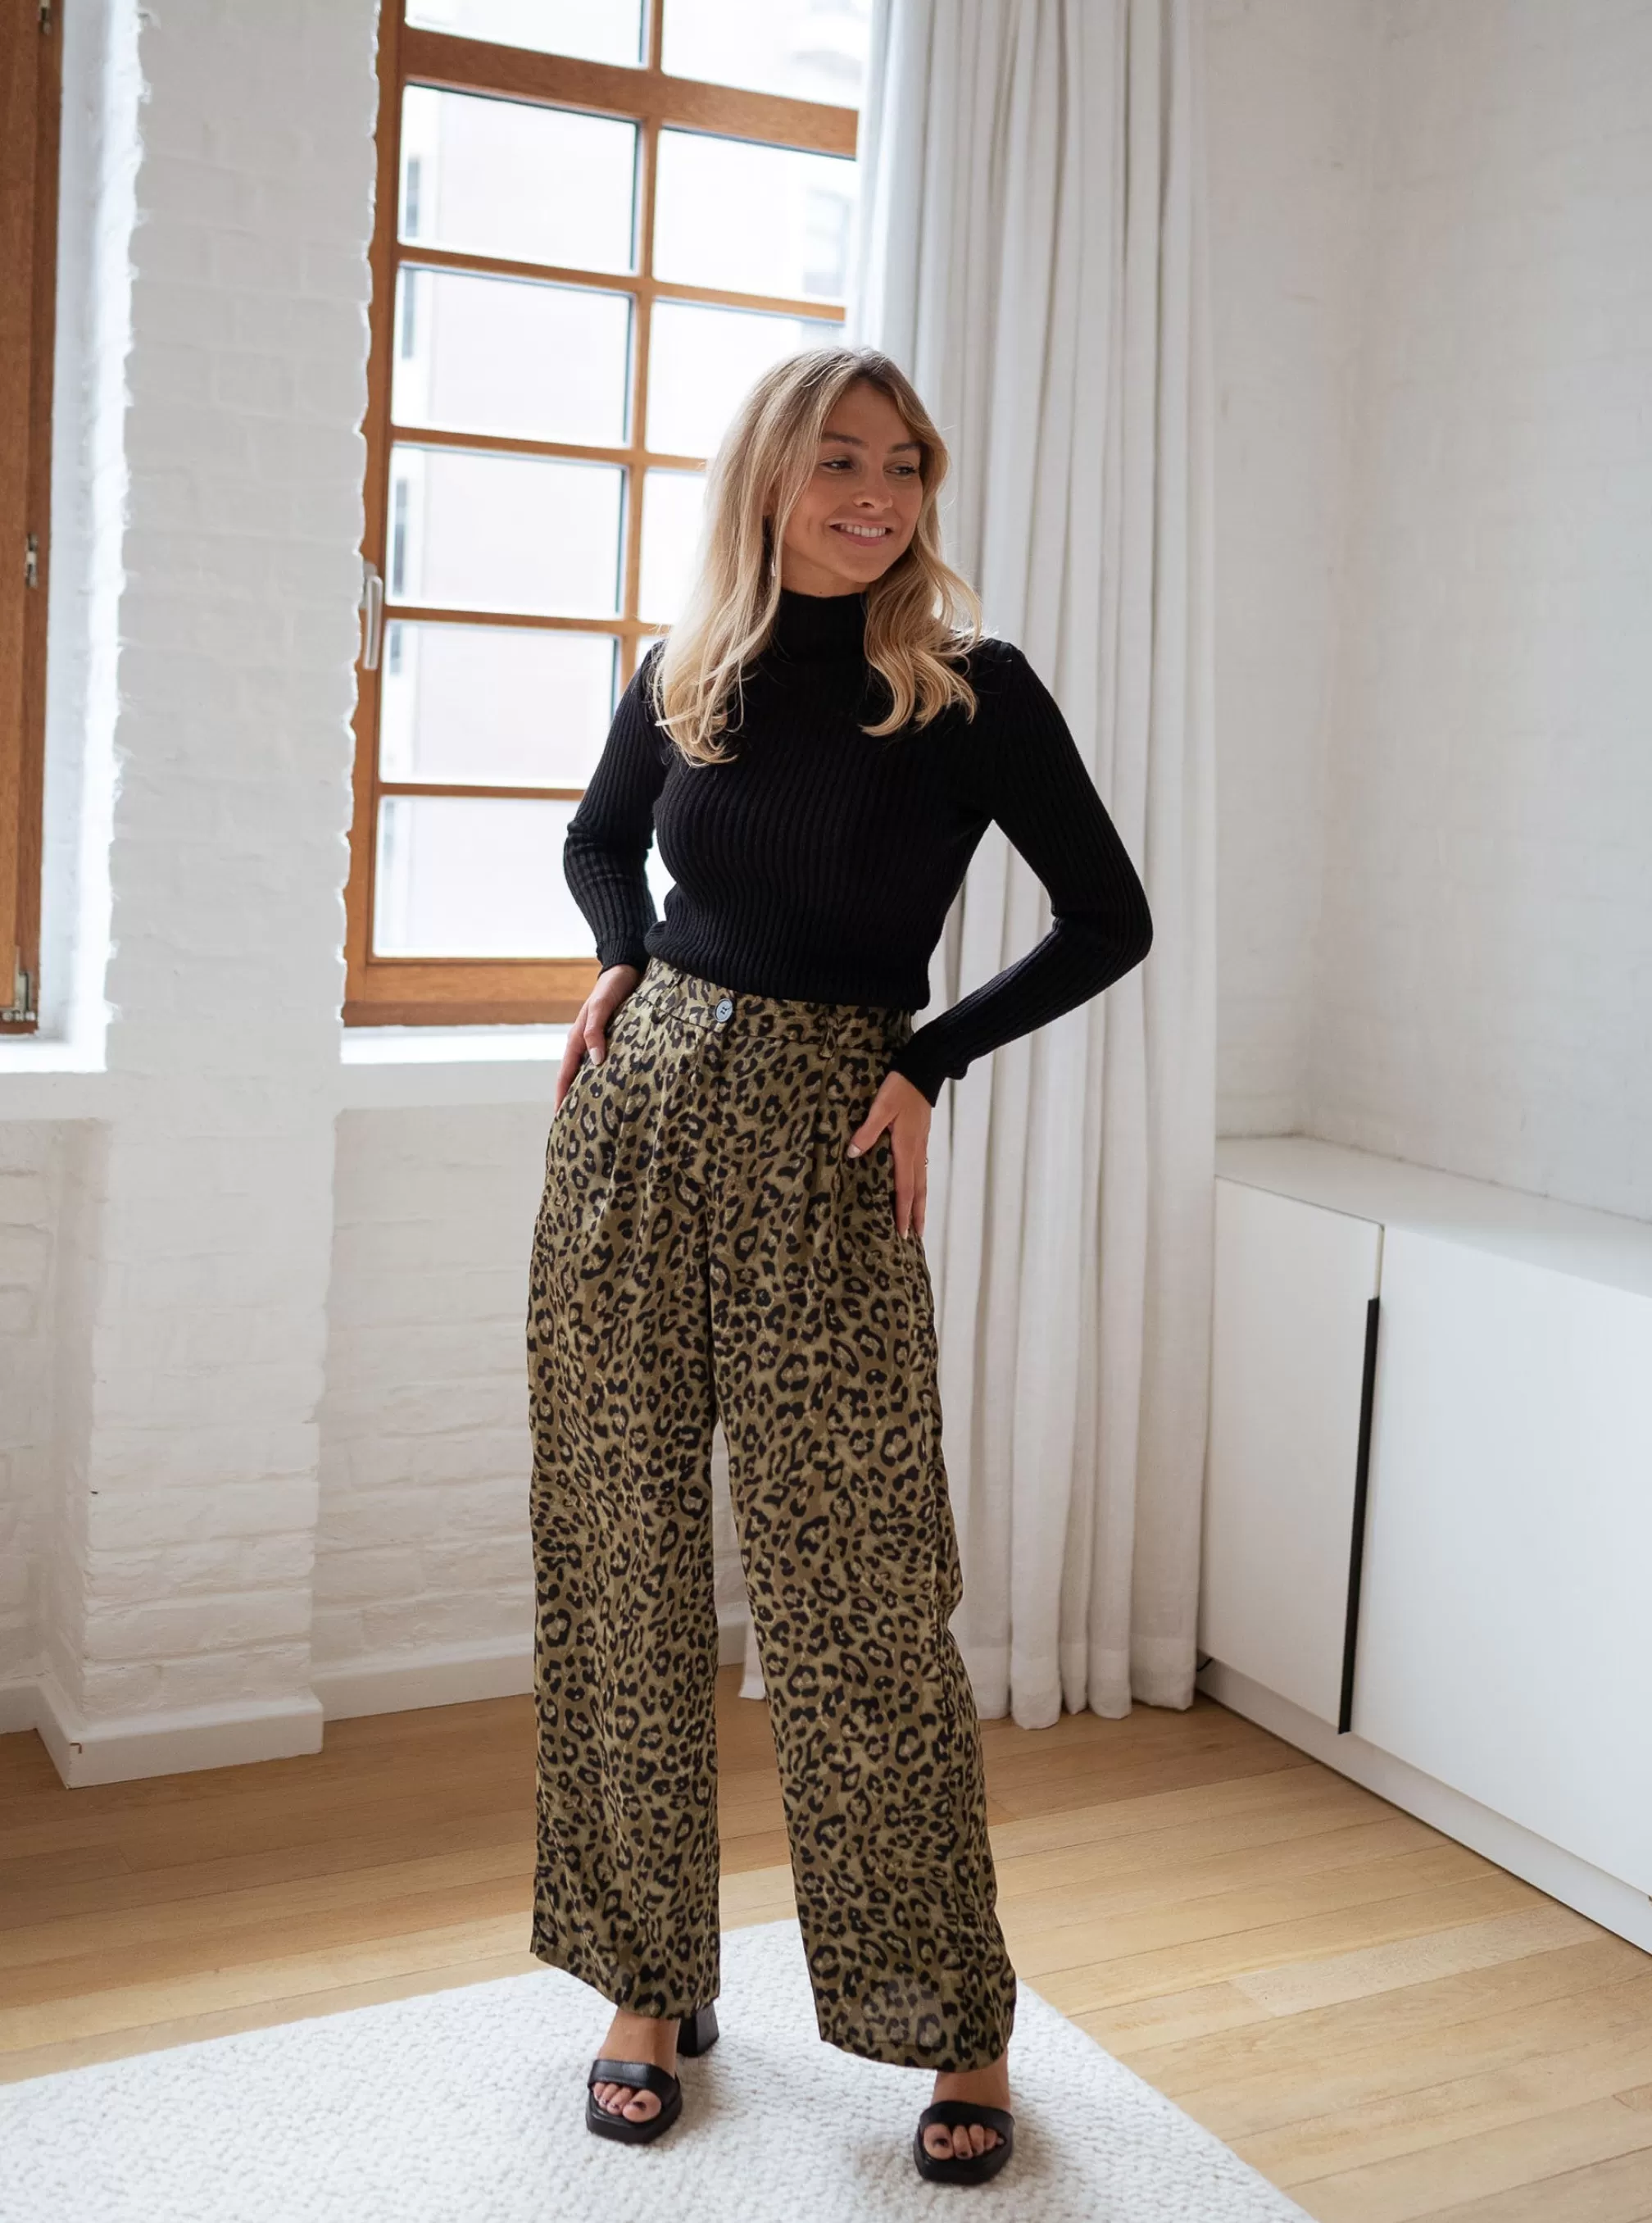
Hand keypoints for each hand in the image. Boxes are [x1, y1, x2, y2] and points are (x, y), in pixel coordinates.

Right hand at [555, 964, 640, 1112]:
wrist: (626, 968)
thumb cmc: (613, 986)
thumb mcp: (602, 1006)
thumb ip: (595, 1030)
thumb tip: (595, 1060)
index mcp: (577, 1038)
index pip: (565, 1075)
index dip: (561, 1097)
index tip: (559, 1120)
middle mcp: (585, 1043)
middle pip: (574, 1079)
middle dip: (572, 1101)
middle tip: (575, 1127)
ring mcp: (598, 1042)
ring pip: (589, 1074)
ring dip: (588, 1093)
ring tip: (594, 1116)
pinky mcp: (613, 1039)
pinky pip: (605, 1065)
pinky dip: (604, 1080)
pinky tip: (614, 1092)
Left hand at [846, 1070, 930, 1238]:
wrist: (922, 1071)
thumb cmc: (900, 1089)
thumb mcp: (880, 1108)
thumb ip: (867, 1131)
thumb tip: (853, 1153)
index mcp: (906, 1148)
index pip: (905, 1188)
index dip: (903, 1211)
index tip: (903, 1232)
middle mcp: (916, 1152)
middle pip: (919, 1190)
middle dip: (917, 1215)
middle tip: (916, 1237)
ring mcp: (921, 1145)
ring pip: (922, 1181)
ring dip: (920, 1203)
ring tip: (918, 1220)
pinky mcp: (921, 1138)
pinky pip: (920, 1169)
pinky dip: (918, 1185)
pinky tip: (914, 1187)